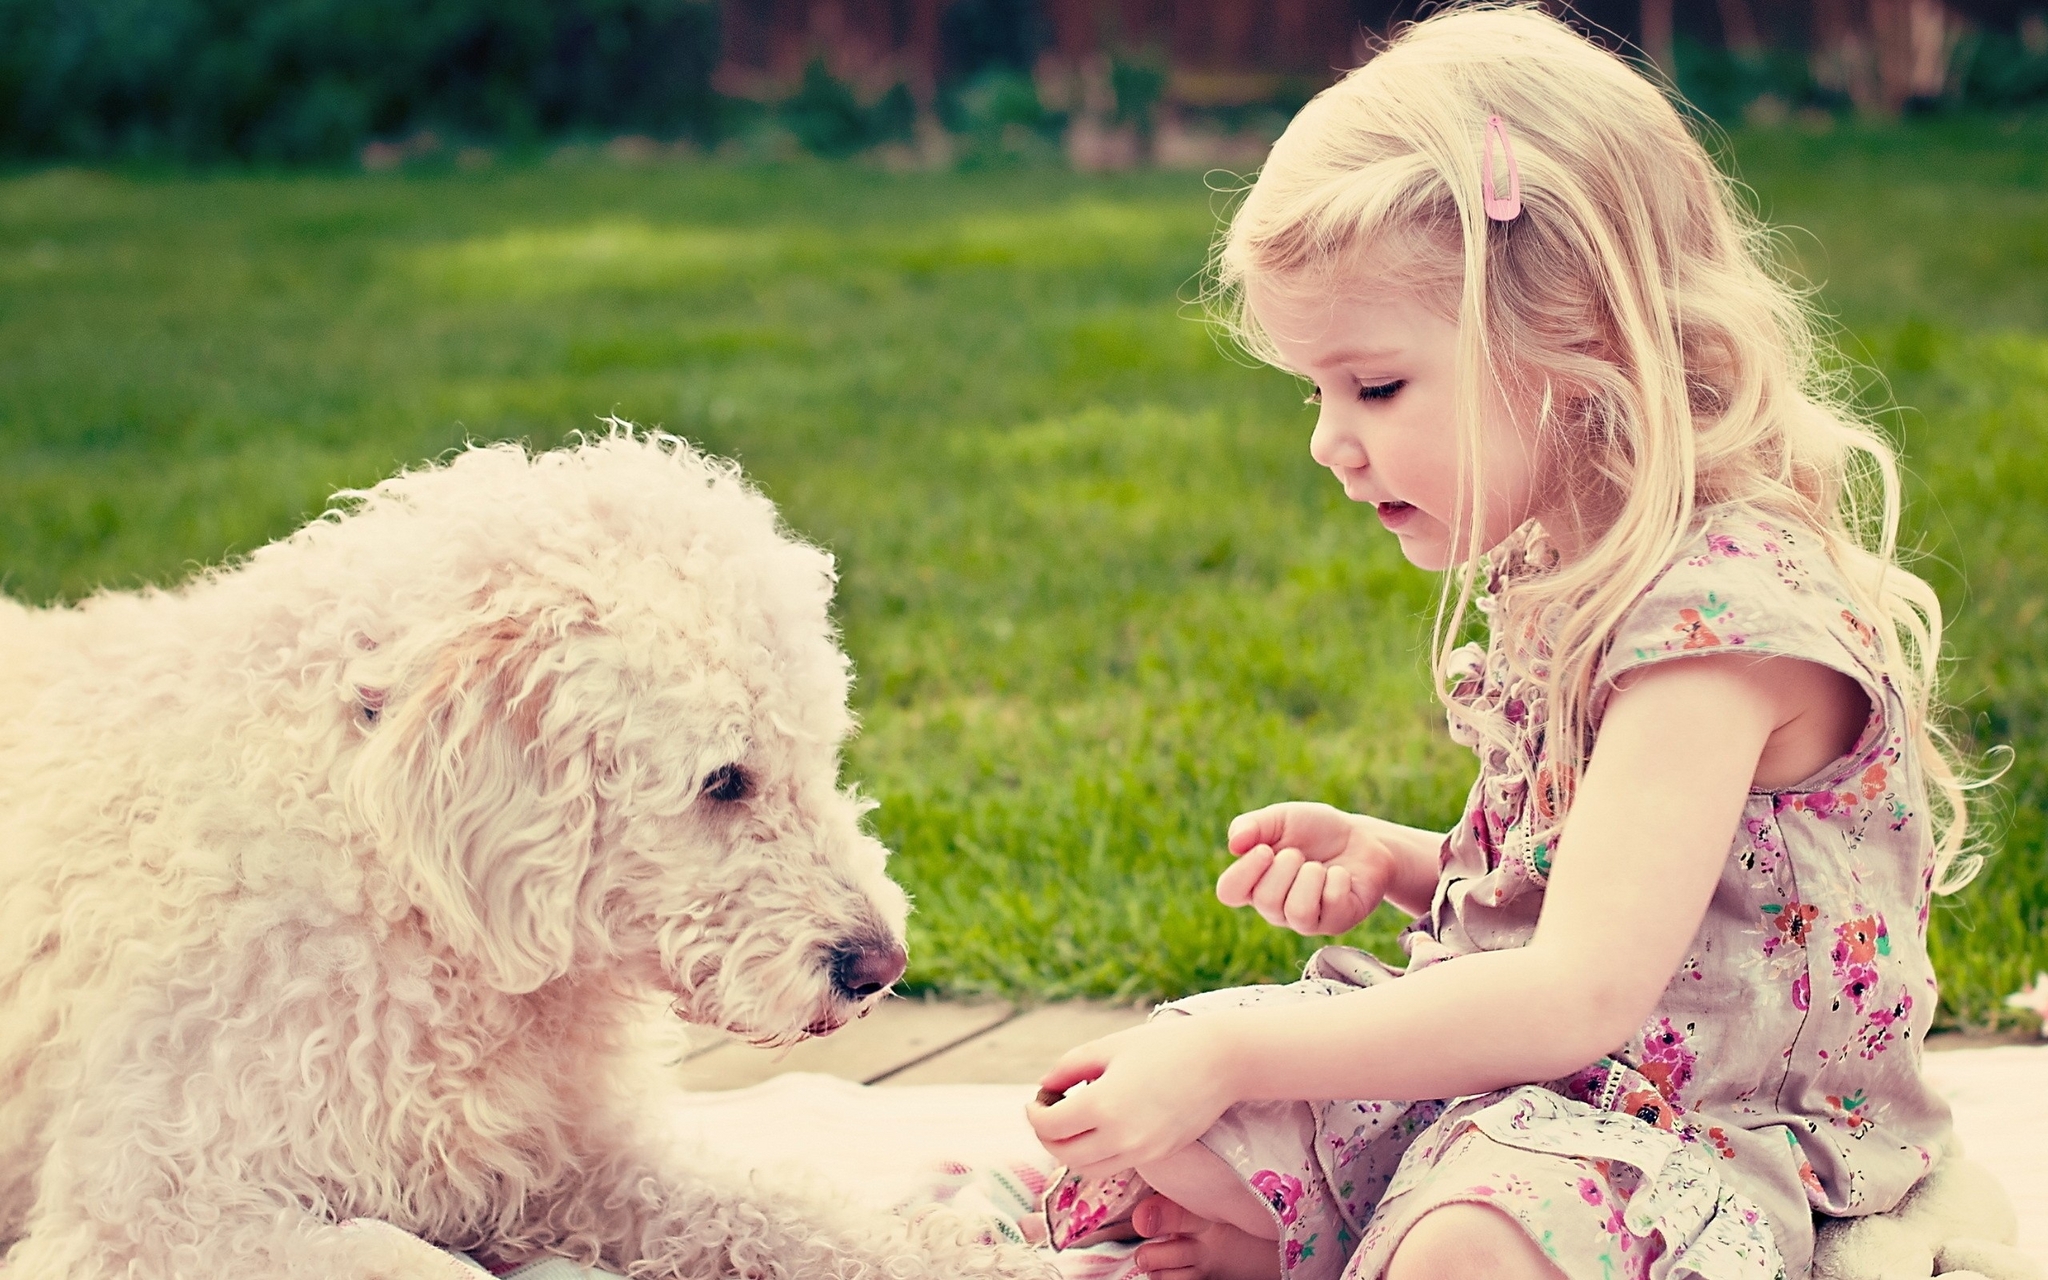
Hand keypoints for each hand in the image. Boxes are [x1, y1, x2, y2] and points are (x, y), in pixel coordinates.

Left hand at [1024, 1018, 1237, 1179]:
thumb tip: (1046, 1085)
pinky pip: (1115, 1165)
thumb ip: (1069, 1066)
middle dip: (1047, 1135)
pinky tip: (1102, 1126)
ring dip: (1071, 1150)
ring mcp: (1142, 1152)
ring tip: (1072, 1122)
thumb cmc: (1165, 1045)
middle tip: (1048, 1112)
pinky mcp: (1158, 1155)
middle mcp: (1121, 1137)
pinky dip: (1098, 1154)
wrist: (1222, 1061)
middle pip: (1063, 1154)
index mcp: (1103, 1105)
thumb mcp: (1109, 1046)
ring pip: (1087, 1168)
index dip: (1035, 1113)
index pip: (1049, 1127)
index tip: (1038, 1098)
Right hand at [1219, 802, 1396, 935]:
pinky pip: (1331, 903)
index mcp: (1254, 882)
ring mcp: (1306, 921)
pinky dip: (1338, 878)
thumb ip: (1252, 825)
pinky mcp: (1336, 922)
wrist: (1361, 837)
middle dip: (1287, 865)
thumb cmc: (1316, 830)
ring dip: (1311, 876)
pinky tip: (1341, 874)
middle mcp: (1275, 908)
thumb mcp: (1281, 818)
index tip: (1265, 849)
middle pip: (1265, 900)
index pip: (1228, 892)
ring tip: (1319, 867)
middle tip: (1300, 853)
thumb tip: (1234, 845)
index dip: (1244, 871)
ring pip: (1298, 911)